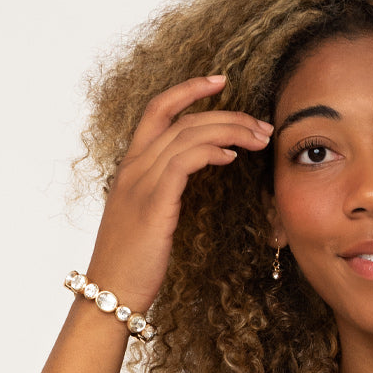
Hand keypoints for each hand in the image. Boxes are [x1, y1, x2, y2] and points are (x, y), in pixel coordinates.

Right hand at [85, 74, 273, 314]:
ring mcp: (141, 183)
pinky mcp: (154, 203)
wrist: (110, 291)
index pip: (158, 110)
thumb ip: (164, 192)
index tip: (221, 82)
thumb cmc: (132, 262)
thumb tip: (192, 179)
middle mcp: (134, 167)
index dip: (188, 89)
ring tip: (260, 138)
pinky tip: (232, 157)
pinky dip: (210, 152)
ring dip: (230, 131)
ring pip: (188, 135)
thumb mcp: (148, 218)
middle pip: (182, 119)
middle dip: (227, 114)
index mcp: (131, 166)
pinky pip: (184, 161)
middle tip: (262, 123)